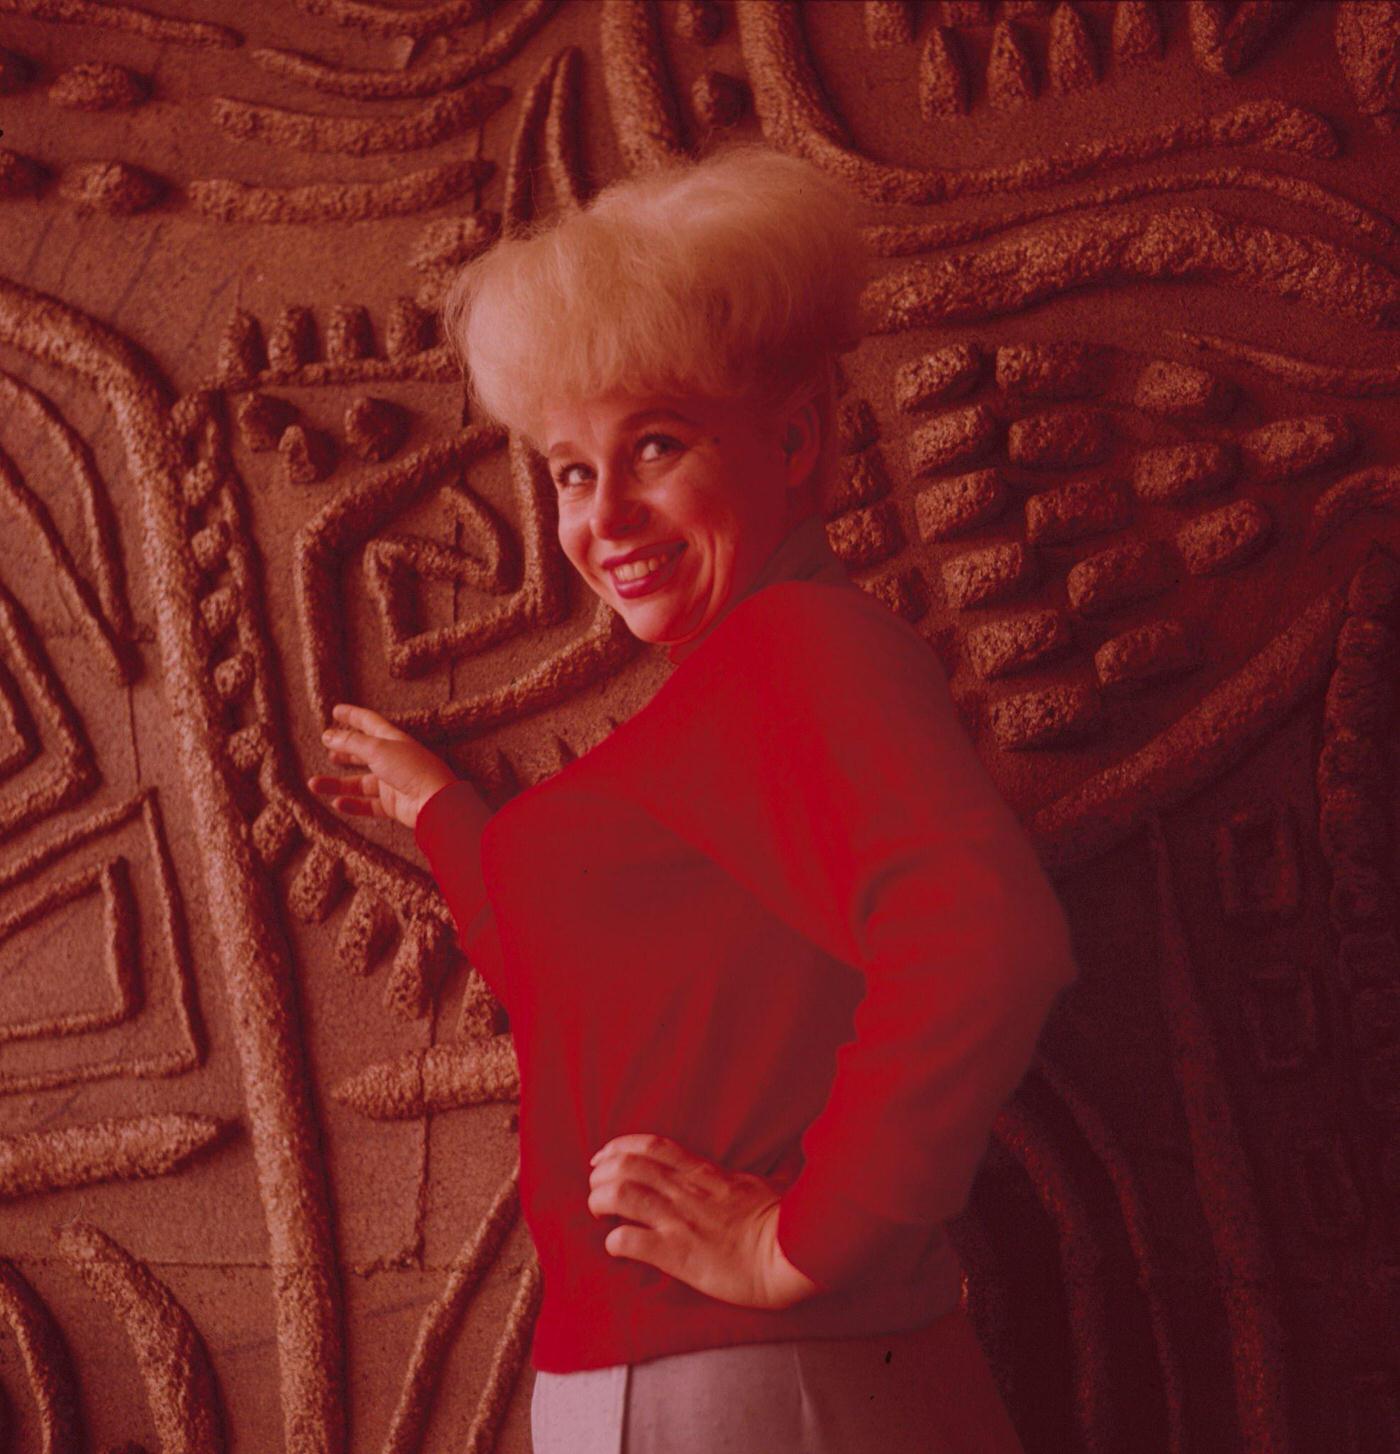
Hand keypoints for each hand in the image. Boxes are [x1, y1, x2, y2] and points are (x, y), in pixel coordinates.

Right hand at [306, 702, 459, 831]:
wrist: (435, 802)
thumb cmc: (411, 770)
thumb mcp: (377, 749)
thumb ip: (351, 742)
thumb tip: (328, 735)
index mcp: (393, 740)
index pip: (369, 722)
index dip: (352, 715)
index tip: (336, 710)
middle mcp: (393, 760)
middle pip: (364, 752)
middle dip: (346, 749)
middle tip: (327, 747)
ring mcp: (393, 783)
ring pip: (359, 782)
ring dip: (337, 783)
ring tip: (314, 784)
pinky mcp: (393, 804)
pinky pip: (368, 804)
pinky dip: (352, 804)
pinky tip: (337, 803)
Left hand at [587, 1133, 821, 1310]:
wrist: (789, 1255)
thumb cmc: (784, 1221)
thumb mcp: (767, 1185)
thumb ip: (757, 1173)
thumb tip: (777, 1161)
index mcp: (704, 1172)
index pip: (652, 1147)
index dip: (620, 1147)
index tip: (604, 1155)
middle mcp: (686, 1191)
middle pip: (628, 1166)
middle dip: (603, 1172)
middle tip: (595, 1185)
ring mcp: (680, 1221)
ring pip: (623, 1195)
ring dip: (601, 1200)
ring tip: (597, 1210)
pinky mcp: (678, 1254)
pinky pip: (632, 1240)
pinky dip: (615, 1240)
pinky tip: (614, 1244)